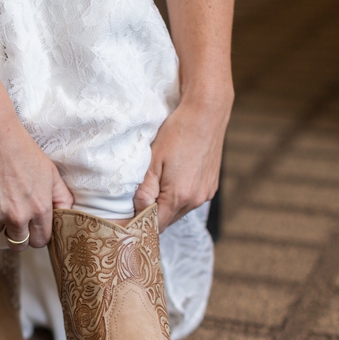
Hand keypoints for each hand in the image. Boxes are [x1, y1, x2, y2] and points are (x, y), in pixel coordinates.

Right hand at [0, 117, 74, 249]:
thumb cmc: (20, 148)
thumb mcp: (50, 171)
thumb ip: (61, 197)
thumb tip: (64, 214)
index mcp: (38, 209)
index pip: (39, 241)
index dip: (35, 234)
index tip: (30, 227)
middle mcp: (15, 216)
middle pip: (16, 243)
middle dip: (15, 233)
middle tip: (11, 214)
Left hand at [136, 99, 228, 227]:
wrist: (206, 113)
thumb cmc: (177, 133)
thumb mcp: (152, 161)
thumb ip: (143, 191)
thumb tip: (136, 212)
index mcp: (179, 196)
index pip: (156, 226)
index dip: (140, 226)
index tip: (127, 221)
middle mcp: (196, 199)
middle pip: (168, 220)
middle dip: (151, 216)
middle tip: (134, 203)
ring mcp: (206, 193)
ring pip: (179, 211)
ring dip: (165, 206)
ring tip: (152, 188)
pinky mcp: (211, 186)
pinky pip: (190, 200)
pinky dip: (178, 197)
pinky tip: (170, 180)